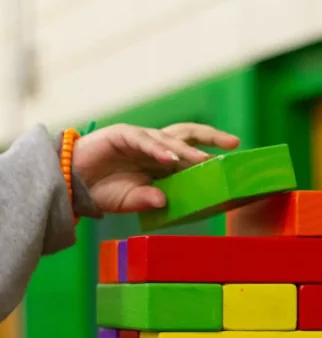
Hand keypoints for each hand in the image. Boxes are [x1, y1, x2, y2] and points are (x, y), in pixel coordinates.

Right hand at [72, 122, 239, 212]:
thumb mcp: (131, 200)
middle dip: (211, 137)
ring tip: (202, 160)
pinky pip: (143, 141)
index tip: (232, 161)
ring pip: (169, 138)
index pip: (190, 153)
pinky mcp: (121, 135)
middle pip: (188, 135)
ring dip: (186, 149)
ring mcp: (139, 139)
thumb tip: (164, 202)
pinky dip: (157, 149)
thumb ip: (148, 200)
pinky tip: (170, 159)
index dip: (210, 155)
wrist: (72, 183)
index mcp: (160, 160)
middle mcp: (155, 146)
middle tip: (233, 143)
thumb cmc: (103, 190)